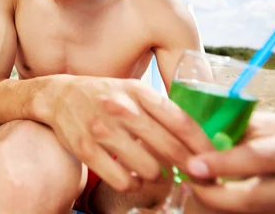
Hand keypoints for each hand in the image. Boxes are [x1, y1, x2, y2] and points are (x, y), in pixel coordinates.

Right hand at [44, 75, 213, 192]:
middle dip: (191, 169)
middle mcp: (122, 109)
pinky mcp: (86, 149)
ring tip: (155, 173)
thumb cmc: (104, 95)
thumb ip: (161, 108)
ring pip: (149, 170)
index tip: (216, 161)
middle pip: (170, 149)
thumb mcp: (133, 91)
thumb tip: (199, 135)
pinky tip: (132, 178)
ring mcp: (103, 129)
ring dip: (157, 176)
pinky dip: (132, 184)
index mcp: (139, 91)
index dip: (204, 146)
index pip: (182, 121)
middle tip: (199, 179)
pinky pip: (123, 180)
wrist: (58, 95)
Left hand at [188, 112, 274, 212]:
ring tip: (202, 195)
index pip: (262, 157)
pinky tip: (222, 207)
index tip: (194, 166)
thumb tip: (186, 125)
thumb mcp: (262, 127)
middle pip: (260, 198)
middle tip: (190, 187)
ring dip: (226, 209)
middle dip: (218, 196)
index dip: (225, 163)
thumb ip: (231, 128)